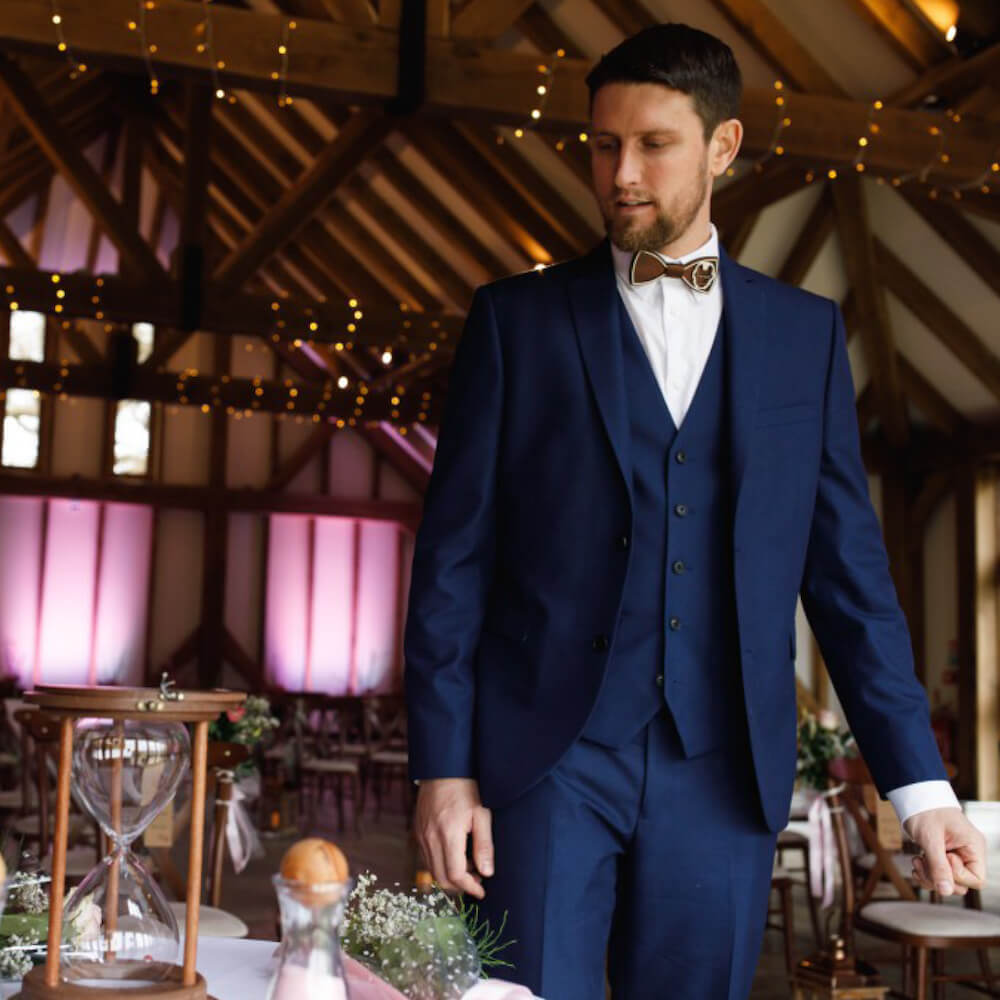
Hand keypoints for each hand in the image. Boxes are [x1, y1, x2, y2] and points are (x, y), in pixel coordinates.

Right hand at [414, 778, 493, 898]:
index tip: (481, 891)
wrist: (442, 769)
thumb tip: (487, 873)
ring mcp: (421, 835)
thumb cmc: (466, 788)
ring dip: (450, 875)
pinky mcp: (417, 832)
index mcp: (448, 833)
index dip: (469, 887)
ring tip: (470, 864)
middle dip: (460, 886)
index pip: (455, 874)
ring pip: (433, 870)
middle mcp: (430, 837)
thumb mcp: (482, 814)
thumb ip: (484, 845)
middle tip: (478, 879)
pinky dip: (441, 864)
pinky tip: (456, 853)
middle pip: (441, 878)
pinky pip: (428, 858)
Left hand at [904, 806, 986, 896]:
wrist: (915, 798)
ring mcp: (956, 857)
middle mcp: (968, 854)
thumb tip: (945, 891)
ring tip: (916, 861)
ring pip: (948, 883)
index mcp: (974, 847)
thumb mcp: (931, 839)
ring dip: (929, 877)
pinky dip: (926, 874)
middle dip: (939, 878)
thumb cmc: (926, 811)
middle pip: (961, 884)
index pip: (977, 880)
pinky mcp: (944, 858)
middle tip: (921, 862)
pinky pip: (939, 877)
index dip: (957, 876)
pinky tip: (916, 864)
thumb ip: (939, 866)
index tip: (944, 858)